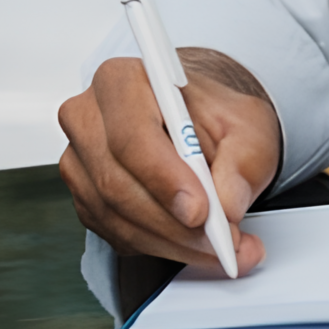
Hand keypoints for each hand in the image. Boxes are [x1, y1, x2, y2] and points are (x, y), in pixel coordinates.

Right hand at [59, 47, 281, 272]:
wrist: (198, 126)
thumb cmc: (213, 117)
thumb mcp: (247, 126)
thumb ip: (242, 160)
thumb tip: (227, 203)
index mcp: (121, 81)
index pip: (130, 134)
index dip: (163, 177)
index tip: (200, 210)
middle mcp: (88, 118)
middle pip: (117, 183)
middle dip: (174, 223)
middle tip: (222, 241)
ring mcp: (80, 161)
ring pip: (117, 216)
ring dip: (172, 242)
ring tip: (219, 247)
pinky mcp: (85, 197)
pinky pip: (117, 233)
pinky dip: (160, 247)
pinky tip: (192, 243)